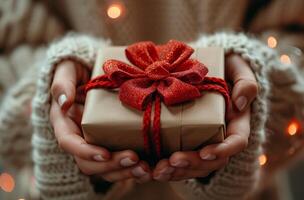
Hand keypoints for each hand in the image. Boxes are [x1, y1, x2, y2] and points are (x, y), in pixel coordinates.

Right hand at [50, 60, 150, 182]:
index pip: (70, 144)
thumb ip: (62, 84)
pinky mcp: (112, 142)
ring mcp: (96, 142)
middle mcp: (79, 138)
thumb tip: (64, 103)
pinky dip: (132, 167)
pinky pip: (119, 161)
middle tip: (134, 160)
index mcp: (65, 124)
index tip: (105, 153)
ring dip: (124, 172)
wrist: (90, 72)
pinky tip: (149, 166)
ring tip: (145, 168)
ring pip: (105, 168)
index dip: (86, 152)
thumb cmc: (76, 71)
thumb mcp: (66, 71)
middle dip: (111, 166)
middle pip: (89, 163)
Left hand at [153, 54, 257, 180]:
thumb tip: (240, 103)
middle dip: (193, 164)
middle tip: (172, 161)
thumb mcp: (239, 69)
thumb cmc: (226, 68)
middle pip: (212, 160)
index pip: (236, 142)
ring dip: (178, 171)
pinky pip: (183, 161)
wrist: (209, 68)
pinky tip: (154, 169)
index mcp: (237, 122)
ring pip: (196, 166)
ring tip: (159, 170)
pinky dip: (170, 168)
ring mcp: (205, 140)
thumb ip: (246, 83)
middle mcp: (221, 136)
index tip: (205, 152)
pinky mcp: (189, 141)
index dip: (222, 150)